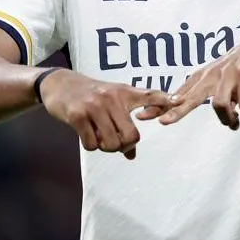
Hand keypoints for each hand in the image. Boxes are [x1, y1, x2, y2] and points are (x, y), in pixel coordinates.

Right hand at [39, 70, 173, 158]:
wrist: (60, 84)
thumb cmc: (91, 94)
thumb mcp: (112, 99)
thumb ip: (125, 123)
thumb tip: (131, 155)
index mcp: (124, 93)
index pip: (150, 95)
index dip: (165, 100)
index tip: (180, 102)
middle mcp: (112, 98)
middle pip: (130, 136)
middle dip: (123, 146)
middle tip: (114, 142)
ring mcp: (94, 106)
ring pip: (111, 143)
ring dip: (106, 147)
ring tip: (99, 137)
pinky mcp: (77, 115)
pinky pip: (92, 143)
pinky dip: (90, 145)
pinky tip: (86, 134)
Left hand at [152, 34, 239, 128]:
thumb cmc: (235, 68)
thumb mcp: (215, 79)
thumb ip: (203, 97)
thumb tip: (187, 112)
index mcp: (202, 78)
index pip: (178, 95)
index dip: (160, 107)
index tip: (144, 116)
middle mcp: (212, 75)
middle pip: (191, 97)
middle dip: (177, 111)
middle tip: (164, 123)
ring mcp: (229, 74)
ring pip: (219, 104)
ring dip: (227, 119)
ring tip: (235, 122)